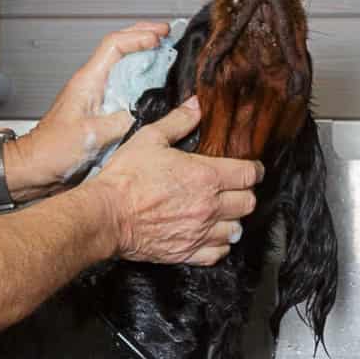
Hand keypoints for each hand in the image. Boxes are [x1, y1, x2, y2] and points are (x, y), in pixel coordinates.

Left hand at [5, 22, 170, 200]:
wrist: (33, 167)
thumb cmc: (51, 151)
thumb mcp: (92, 136)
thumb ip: (124, 120)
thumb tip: (152, 109)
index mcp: (88, 82)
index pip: (114, 45)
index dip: (139, 37)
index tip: (160, 38)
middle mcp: (92, 83)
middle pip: (119, 46)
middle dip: (143, 35)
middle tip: (167, 33)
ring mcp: (95, 94)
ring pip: (121, 63)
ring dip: (143, 52)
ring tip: (165, 50)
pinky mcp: (100, 109)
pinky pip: (123, 84)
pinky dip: (141, 75)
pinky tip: (153, 80)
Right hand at [92, 97, 265, 265]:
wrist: (105, 216)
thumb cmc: (126, 177)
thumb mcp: (150, 139)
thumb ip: (178, 121)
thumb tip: (197, 104)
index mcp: (206, 176)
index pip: (249, 174)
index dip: (254, 170)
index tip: (251, 169)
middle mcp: (209, 206)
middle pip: (248, 203)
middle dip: (245, 194)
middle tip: (234, 189)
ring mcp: (199, 232)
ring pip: (236, 230)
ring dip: (233, 220)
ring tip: (223, 213)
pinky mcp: (187, 252)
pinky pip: (218, 253)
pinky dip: (219, 245)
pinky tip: (211, 235)